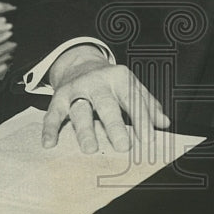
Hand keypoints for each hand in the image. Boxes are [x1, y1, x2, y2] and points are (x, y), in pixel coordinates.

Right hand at [40, 44, 169, 152]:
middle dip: (114, 125)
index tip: (148, 140)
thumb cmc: (112, 82)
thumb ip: (147, 104)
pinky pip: (53, 114)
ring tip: (90, 149)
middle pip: (106, 104)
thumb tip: (164, 123)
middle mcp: (98, 82)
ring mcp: (77, 89)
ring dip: (85, 130)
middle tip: (123, 146)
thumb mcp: (131, 86)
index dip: (141, 119)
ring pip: (80, 110)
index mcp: (120, 78)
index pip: (132, 99)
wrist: (80, 63)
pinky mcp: (58, 97)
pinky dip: (49, 129)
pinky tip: (49, 144)